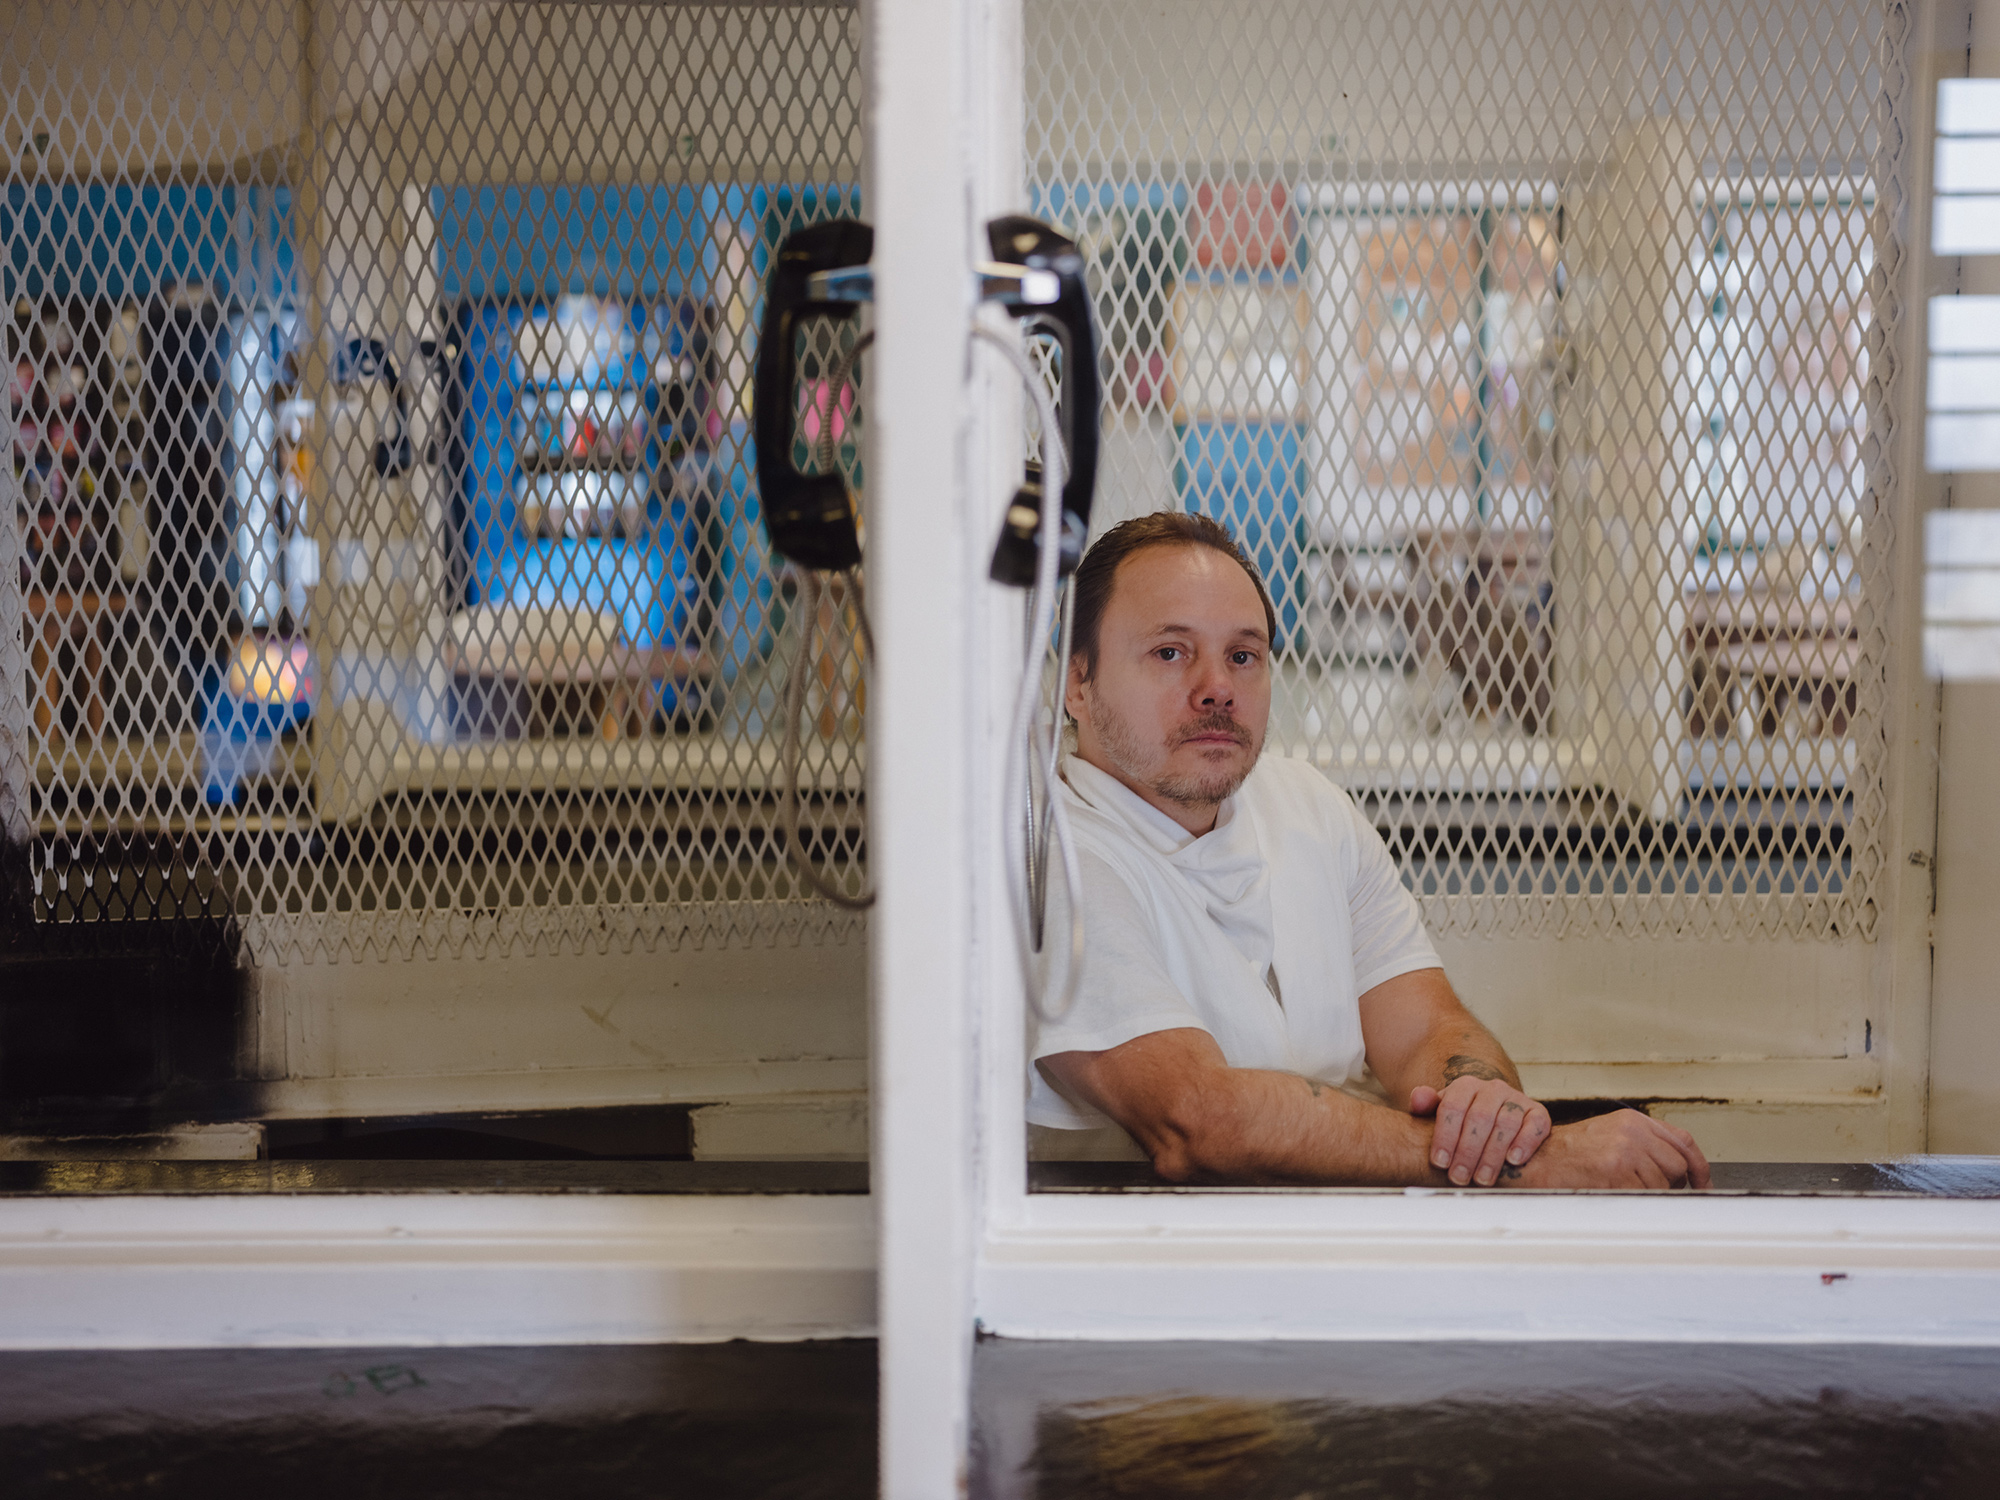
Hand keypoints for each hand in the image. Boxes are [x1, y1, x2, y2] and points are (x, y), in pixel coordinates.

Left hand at [1410, 1076, 1552, 1185]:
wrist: (1497, 1115)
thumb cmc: (1462, 1121)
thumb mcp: (1440, 1112)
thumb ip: (1425, 1105)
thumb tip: (1417, 1098)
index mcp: (1466, 1086)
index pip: (1453, 1107)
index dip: (1445, 1136)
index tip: (1440, 1162)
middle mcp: (1493, 1089)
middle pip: (1479, 1118)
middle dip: (1467, 1151)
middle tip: (1459, 1177)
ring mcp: (1517, 1100)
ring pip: (1506, 1123)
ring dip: (1493, 1154)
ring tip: (1482, 1178)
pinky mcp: (1539, 1113)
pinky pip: (1535, 1125)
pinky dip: (1525, 1142)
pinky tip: (1513, 1160)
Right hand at [1513, 1109, 1711, 1189]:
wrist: (1537, 1158)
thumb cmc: (1569, 1151)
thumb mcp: (1609, 1134)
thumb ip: (1642, 1143)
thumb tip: (1676, 1170)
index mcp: (1633, 1121)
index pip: (1683, 1141)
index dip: (1698, 1166)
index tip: (1701, 1183)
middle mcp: (1632, 1132)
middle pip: (1677, 1165)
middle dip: (1669, 1183)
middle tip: (1647, 1188)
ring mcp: (1625, 1152)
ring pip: (1662, 1184)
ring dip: (1647, 1194)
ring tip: (1620, 1188)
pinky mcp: (1616, 1172)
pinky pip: (1644, 1196)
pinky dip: (1635, 1202)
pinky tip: (1614, 1194)